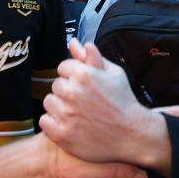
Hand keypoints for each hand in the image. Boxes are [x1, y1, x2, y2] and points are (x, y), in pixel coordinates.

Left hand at [40, 42, 178, 173]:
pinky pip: (44, 121)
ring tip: (79, 114)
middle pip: (56, 85)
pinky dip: (54, 124)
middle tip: (85, 102)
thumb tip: (73, 42)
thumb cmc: (124, 103)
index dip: (74, 77)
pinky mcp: (61, 133)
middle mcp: (72, 92)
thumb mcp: (114, 74)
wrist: (134, 135)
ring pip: (49, 103)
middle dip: (68, 92)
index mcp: (83, 74)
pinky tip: (71, 125)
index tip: (85, 88)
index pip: (63, 68)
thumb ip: (92, 56)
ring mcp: (66, 114)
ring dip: (60, 107)